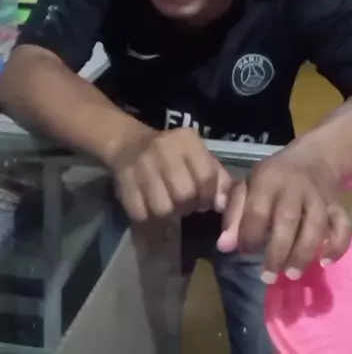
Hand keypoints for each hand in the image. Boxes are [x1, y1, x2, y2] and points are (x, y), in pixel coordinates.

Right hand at [109, 126, 232, 221]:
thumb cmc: (171, 153)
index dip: (208, 195)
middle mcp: (164, 148)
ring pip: (163, 208)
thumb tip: (223, 204)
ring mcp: (142, 164)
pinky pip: (142, 213)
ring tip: (166, 203)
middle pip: (185, 194)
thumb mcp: (197, 155)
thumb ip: (216, 177)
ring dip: (168, 212)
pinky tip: (149, 204)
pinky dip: (147, 215)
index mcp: (186, 140)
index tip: (204, 200)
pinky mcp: (124, 181)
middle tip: (184, 203)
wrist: (128, 142)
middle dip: (188, 205)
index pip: (206, 176)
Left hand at [217, 146, 351, 281]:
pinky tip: (325, 261)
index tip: (246, 252)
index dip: (249, 236)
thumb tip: (224, 246)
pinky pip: (343, 226)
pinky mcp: (337, 206)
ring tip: (292, 274)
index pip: (257, 211)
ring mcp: (319, 197)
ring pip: (316, 226)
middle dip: (278, 252)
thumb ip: (235, 215)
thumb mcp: (249, 185)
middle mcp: (295, 187)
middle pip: (288, 220)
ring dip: (304, 253)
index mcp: (268, 180)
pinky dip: (338, 245)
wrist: (313, 158)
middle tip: (268, 277)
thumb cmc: (273, 177)